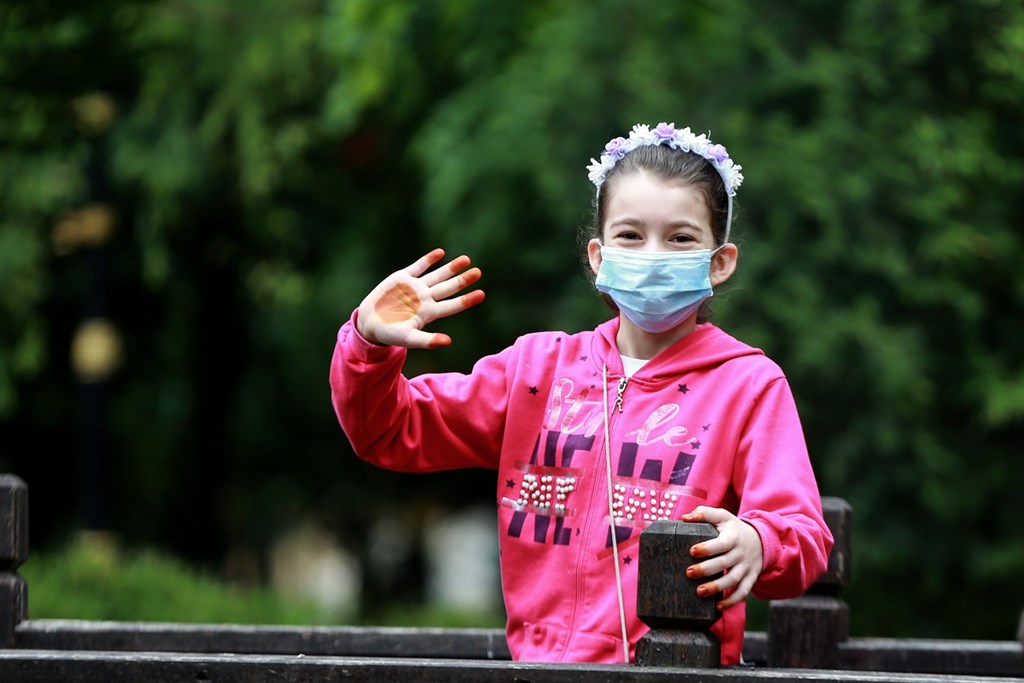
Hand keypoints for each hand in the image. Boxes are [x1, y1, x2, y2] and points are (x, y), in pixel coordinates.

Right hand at [356, 248, 484, 348]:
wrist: (370, 323)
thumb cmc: (391, 335)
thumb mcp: (409, 339)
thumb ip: (428, 340)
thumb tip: (448, 342)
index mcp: (429, 313)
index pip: (452, 305)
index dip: (467, 300)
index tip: (481, 294)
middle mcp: (426, 298)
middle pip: (448, 288)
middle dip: (463, 280)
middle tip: (478, 272)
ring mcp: (415, 287)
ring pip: (437, 275)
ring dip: (451, 268)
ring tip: (466, 259)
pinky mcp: (403, 277)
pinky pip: (419, 266)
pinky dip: (429, 260)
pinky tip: (440, 253)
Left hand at [681, 506, 763, 609]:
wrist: (760, 539)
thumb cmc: (733, 528)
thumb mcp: (723, 516)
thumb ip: (704, 514)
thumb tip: (684, 518)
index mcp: (733, 537)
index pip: (721, 544)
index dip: (707, 548)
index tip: (692, 551)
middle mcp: (741, 553)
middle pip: (724, 563)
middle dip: (706, 569)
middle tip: (688, 573)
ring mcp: (746, 567)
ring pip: (733, 580)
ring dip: (717, 587)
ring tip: (699, 592)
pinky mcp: (751, 578)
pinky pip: (743, 592)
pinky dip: (732, 601)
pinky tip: (718, 607)